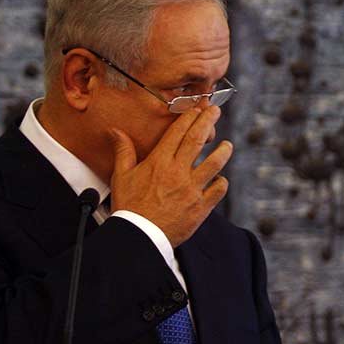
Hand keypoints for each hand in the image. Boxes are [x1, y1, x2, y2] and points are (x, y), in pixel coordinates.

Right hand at [109, 105, 232, 247]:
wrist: (140, 235)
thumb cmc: (129, 207)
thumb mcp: (122, 177)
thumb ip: (123, 152)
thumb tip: (116, 132)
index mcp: (159, 162)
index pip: (177, 132)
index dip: (189, 117)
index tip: (197, 109)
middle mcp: (178, 172)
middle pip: (197, 139)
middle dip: (208, 121)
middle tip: (215, 111)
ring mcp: (191, 189)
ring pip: (215, 163)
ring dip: (223, 151)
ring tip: (227, 145)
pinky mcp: (200, 206)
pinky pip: (218, 190)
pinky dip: (221, 183)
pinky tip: (220, 180)